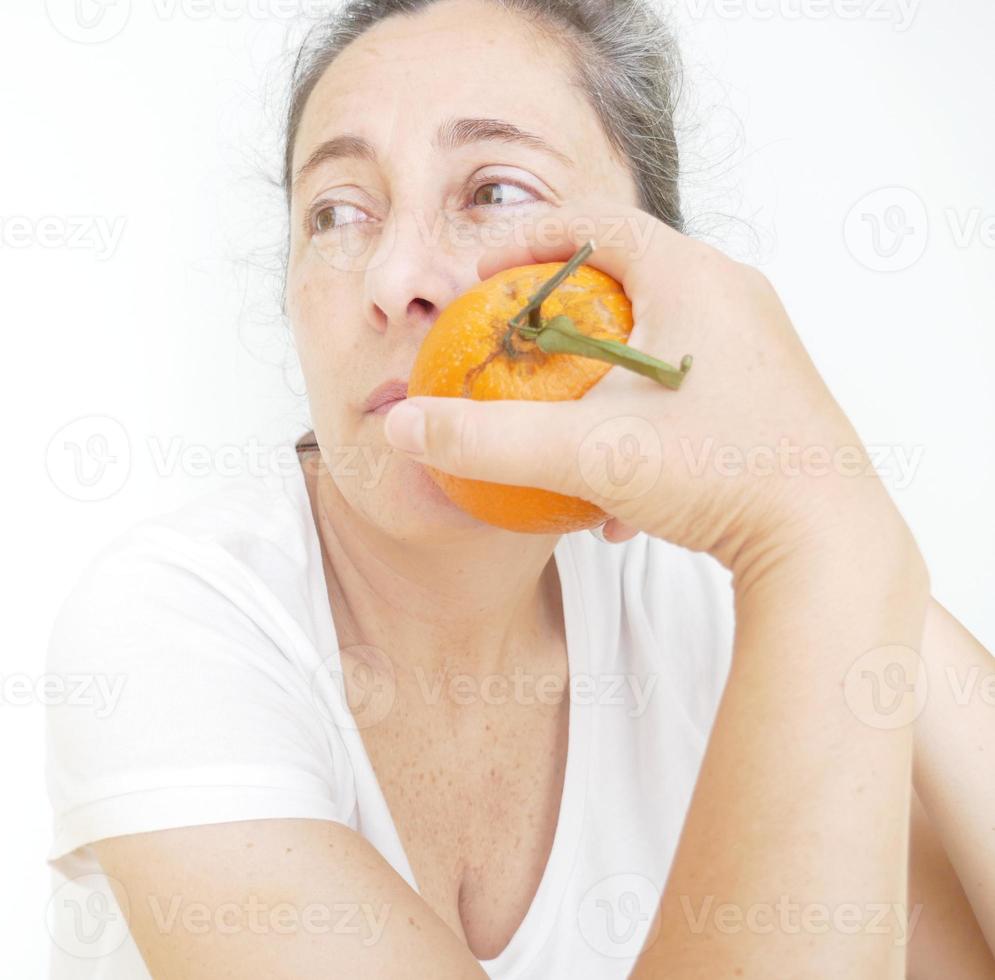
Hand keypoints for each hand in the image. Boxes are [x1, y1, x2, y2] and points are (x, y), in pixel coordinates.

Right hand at [382, 200, 914, 582]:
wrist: (827, 546)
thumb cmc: (718, 474)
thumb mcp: (585, 454)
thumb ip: (486, 438)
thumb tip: (402, 426)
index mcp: (694, 276)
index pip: (594, 221)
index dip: (524, 240)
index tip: (479, 278)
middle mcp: (732, 297)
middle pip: (623, 277)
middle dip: (555, 313)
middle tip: (510, 341)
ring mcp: (755, 348)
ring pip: (651, 339)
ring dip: (595, 376)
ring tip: (555, 420)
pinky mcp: (766, 397)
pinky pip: (682, 389)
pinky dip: (636, 422)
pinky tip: (613, 500)